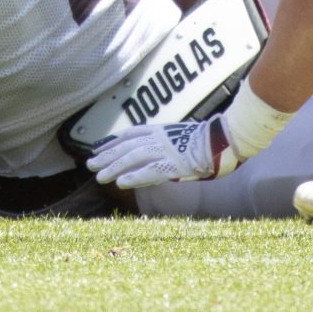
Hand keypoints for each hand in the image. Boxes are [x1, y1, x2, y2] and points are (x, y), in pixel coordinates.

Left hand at [89, 117, 236, 188]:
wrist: (223, 138)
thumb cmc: (206, 139)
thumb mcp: (179, 136)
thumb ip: (165, 142)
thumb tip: (155, 152)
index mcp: (158, 130)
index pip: (128, 135)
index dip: (112, 143)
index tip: (98, 149)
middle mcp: (157, 138)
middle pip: (125, 146)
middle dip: (106, 156)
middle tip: (89, 164)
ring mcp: (163, 150)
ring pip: (132, 158)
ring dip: (114, 167)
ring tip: (99, 176)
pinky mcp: (172, 164)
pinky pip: (149, 171)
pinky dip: (134, 176)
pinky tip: (120, 183)